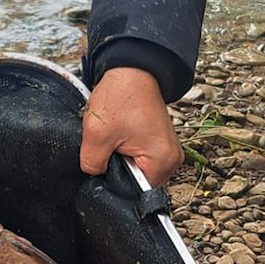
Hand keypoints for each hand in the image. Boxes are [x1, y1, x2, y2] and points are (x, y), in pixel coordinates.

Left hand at [80, 67, 182, 185]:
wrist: (132, 70)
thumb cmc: (121, 95)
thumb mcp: (97, 133)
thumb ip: (92, 164)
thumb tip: (94, 178)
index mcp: (162, 160)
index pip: (137, 194)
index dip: (115, 185)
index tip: (104, 168)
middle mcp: (172, 160)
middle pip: (139, 184)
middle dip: (119, 172)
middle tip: (108, 149)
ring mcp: (168, 152)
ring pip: (138, 172)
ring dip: (122, 162)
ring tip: (115, 141)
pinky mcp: (161, 144)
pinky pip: (142, 160)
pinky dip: (128, 153)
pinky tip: (120, 139)